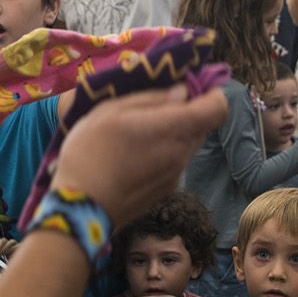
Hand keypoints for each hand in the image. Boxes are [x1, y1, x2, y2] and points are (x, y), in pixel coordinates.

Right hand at [50, 84, 228, 225]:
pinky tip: (132, 159)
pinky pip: (174, 162)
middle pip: (201, 125)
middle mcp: (182, 153)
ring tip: (135, 135)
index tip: (189, 88)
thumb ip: (151, 98)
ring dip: (171, 134)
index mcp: (172, 129)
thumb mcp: (110, 110)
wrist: (80, 208)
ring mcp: (176, 175)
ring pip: (186, 144)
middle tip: (150, 109)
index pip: (217, 108)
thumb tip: (182, 92)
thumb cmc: (90, 152)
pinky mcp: (166, 191)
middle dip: (184, 112)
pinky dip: (162, 154)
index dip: (210, 94)